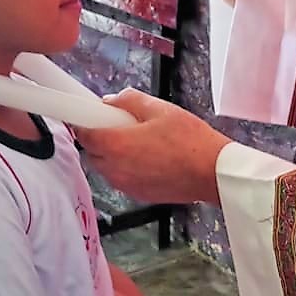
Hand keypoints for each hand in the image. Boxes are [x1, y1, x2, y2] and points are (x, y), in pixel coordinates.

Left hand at [77, 89, 231, 205]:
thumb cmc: (191, 141)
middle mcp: (115, 169)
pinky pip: (122, 178)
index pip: (83, 133)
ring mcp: (126, 185)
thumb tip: (112, 101)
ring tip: (140, 142)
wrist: (212, 172)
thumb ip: (129, 101)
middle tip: (121, 125)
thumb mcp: (160, 108)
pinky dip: (127, 167)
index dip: (84, 121)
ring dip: (113, 154)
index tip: (91, 115)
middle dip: (101, 138)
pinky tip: (150, 157)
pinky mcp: (138, 194)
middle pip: (92, 151)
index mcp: (116, 145)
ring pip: (106, 167)